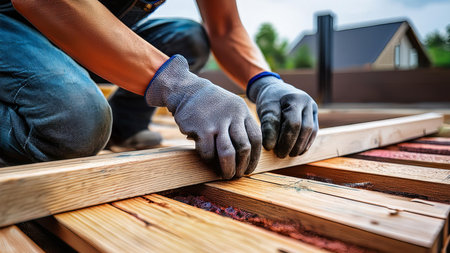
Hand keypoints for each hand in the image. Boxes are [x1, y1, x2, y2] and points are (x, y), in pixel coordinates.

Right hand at [145, 55, 261, 178]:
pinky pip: (208, 152)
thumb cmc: (210, 104)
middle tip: (238, 175)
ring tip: (226, 175)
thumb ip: (241, 125)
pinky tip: (208, 161)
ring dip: (228, 168)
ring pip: (228, 153)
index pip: (256, 138)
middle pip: (244, 147)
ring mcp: (216, 122)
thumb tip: (249, 154)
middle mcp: (232, 116)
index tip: (249, 168)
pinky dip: (209, 160)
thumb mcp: (231, 107)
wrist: (186, 90)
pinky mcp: (201, 128)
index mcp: (242, 111)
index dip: (254, 157)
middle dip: (242, 165)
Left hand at [247, 74, 317, 157]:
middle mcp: (308, 102)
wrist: (276, 90)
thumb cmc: (269, 100)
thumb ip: (268, 126)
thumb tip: (270, 146)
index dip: (284, 139)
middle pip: (305, 128)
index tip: (271, 149)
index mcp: (295, 98)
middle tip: (280, 155)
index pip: (293, 123)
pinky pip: (313, 132)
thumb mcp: (265, 109)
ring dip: (300, 146)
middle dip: (293, 144)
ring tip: (288, 154)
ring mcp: (313, 108)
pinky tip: (296, 151)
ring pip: (311, 131)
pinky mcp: (314, 115)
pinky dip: (305, 143)